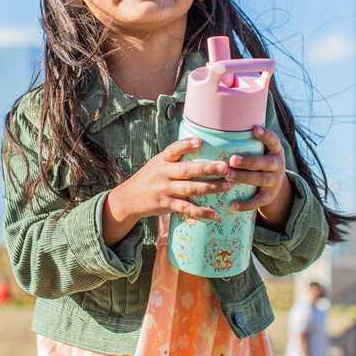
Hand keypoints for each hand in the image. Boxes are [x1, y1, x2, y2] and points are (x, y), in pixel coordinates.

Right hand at [102, 138, 232, 244]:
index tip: (199, 141)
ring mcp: (165, 190)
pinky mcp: (166, 205)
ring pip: (190, 189)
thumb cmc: (149, 177)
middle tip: (225, 167)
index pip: (173, 150)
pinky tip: (214, 214)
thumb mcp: (157, 162)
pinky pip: (186, 209)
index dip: (186, 145)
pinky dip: (201, 212)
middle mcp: (163, 174)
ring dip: (210, 188)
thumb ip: (174, 156)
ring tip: (227, 186)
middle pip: (187, 170)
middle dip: (207, 168)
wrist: (128, 198)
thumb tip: (198, 142)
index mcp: (162, 161)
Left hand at [225, 125, 291, 226]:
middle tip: (232, 160)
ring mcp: (275, 181)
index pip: (273, 141)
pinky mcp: (269, 196)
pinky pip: (258, 201)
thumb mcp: (261, 150)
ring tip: (228, 176)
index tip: (254, 128)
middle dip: (248, 161)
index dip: (265, 135)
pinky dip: (246, 204)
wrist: (275, 185)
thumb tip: (226, 121)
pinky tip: (233, 205)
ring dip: (244, 178)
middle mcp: (278, 165)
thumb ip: (248, 141)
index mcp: (276, 150)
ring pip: (260, 180)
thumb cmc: (259, 161)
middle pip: (265, 162)